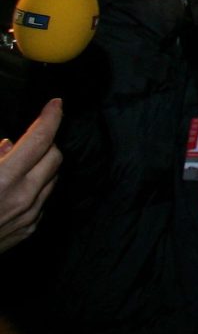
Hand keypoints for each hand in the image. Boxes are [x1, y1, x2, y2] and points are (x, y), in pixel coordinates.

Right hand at [0, 98, 62, 253]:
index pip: (40, 139)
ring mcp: (29, 216)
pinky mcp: (29, 229)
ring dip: (43, 164)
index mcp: (4, 179)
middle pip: (55, 156)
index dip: (51, 117)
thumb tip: (7, 145)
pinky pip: (44, 199)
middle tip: (30, 137)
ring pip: (53, 178)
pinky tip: (16, 185)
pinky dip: (37, 185)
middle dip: (46, 141)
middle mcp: (23, 197)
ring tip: (20, 161)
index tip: (56, 103)